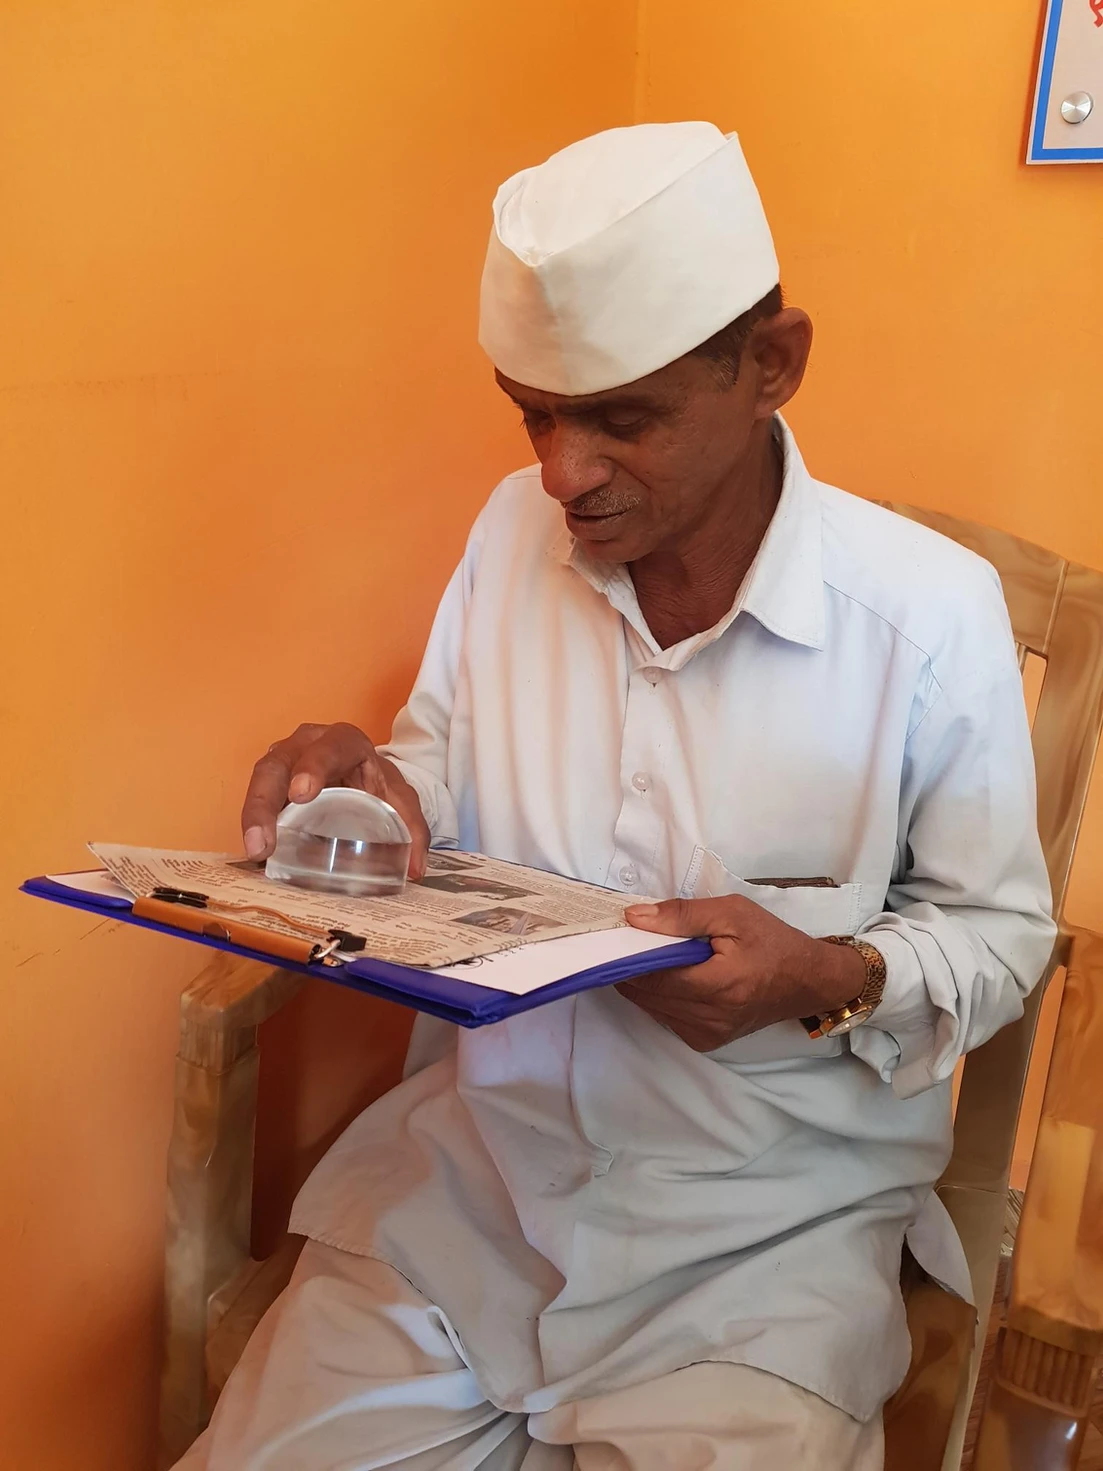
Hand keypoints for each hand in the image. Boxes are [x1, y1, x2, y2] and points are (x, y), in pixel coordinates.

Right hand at [240, 721, 430, 877]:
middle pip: (279, 764)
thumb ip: (412, 830)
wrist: (366, 782)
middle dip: (266, 799)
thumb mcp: (401, 801)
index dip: (312, 767)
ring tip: (257, 851)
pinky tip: (257, 855)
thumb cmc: (380, 786)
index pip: (328, 748)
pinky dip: (254, 827)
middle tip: (265, 839)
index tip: (302, 794)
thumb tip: (415, 870)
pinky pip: (256, 801)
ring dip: (253, 816)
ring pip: (260, 781)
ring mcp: (283, 763)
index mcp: (344, 742)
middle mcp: (306, 745)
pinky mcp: (271, 785)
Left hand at [618, 896, 866, 1051]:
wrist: (808, 981)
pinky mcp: (707, 1042)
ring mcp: (708, 1035)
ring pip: (652, 1009)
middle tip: (626, 942)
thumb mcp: (732, 913)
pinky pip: (667, 1018)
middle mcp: (710, 1018)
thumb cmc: (772, 941)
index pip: (652, 976)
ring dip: (644, 984)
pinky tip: (672, 977)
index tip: (613, 936)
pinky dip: (661, 997)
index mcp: (719, 985)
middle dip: (631, 968)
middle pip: (647, 995)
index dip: (627, 957)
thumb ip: (681, 915)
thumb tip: (634, 918)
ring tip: (649, 956)